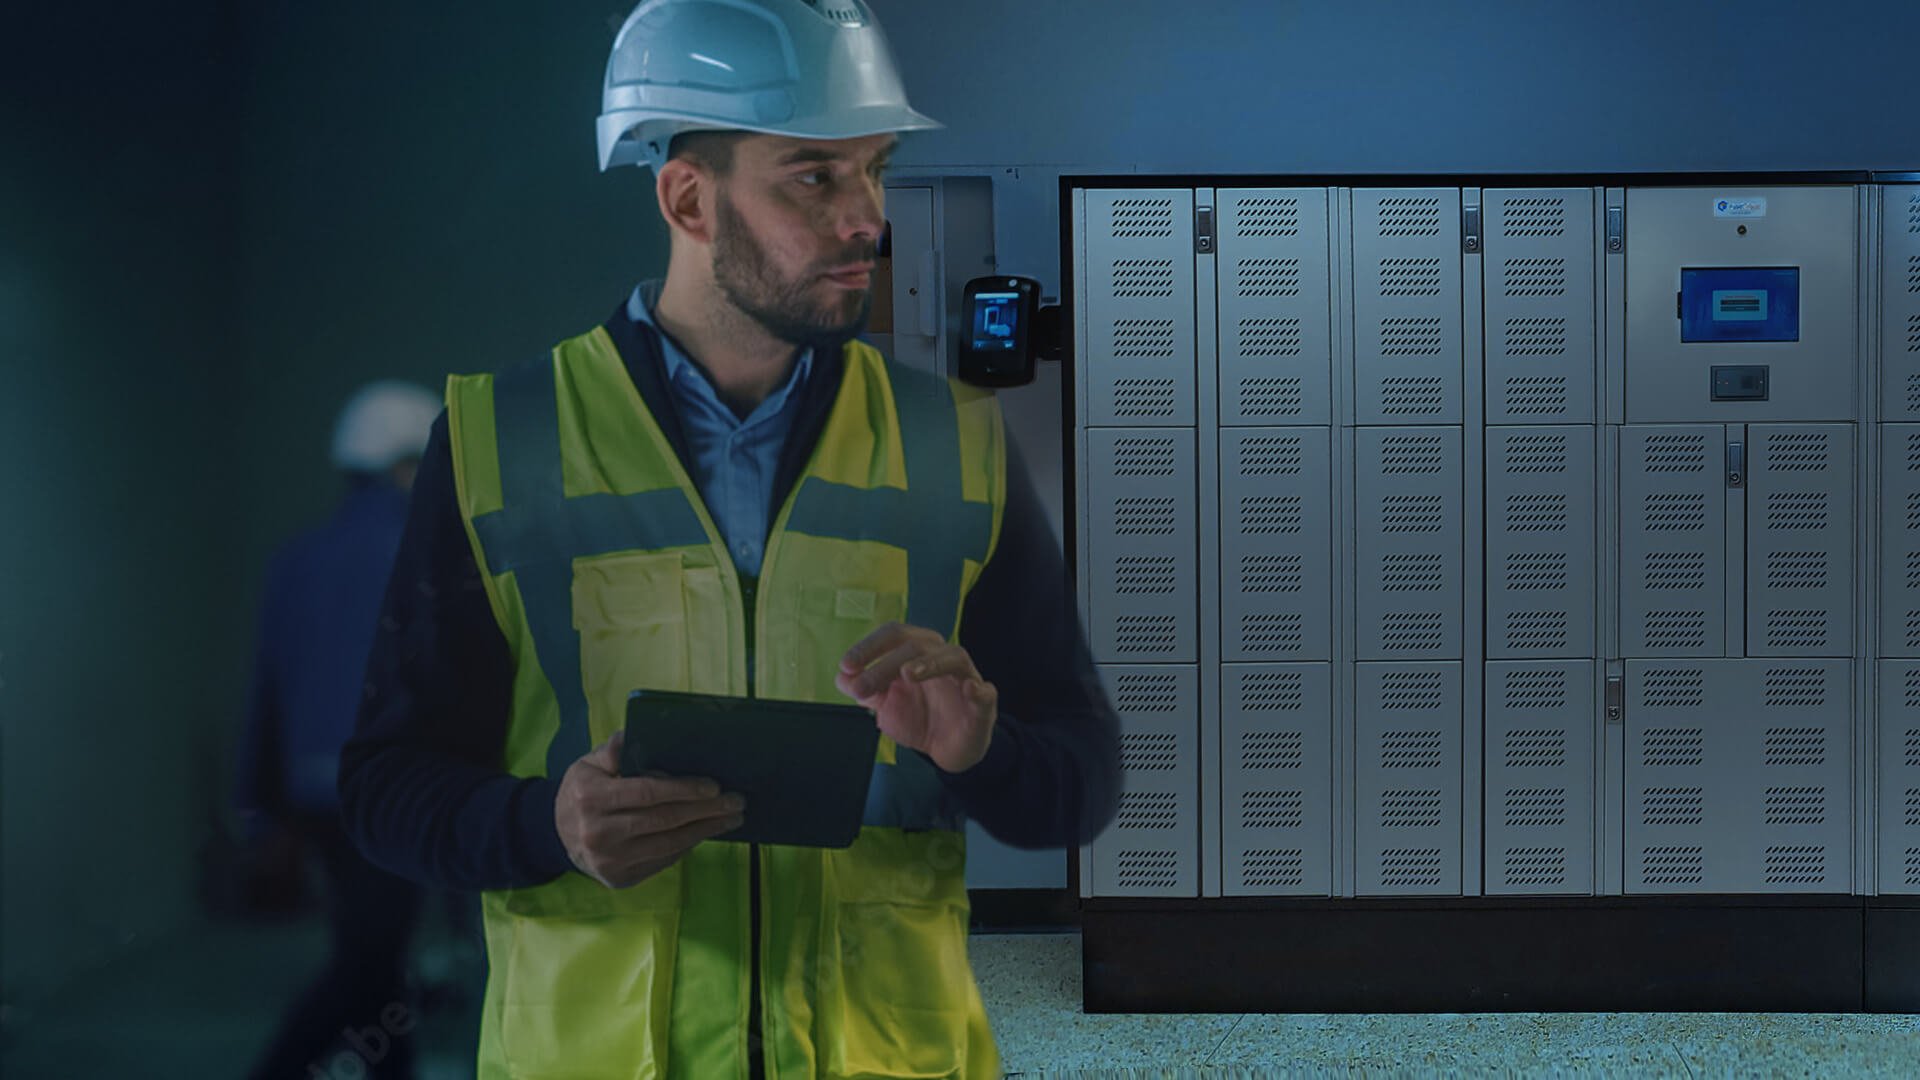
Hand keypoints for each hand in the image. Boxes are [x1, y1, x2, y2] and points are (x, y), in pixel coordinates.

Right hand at [554, 730, 744, 888]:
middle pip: (663, 820)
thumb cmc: (580, 792)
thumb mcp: (588, 764)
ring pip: (668, 845)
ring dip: (705, 831)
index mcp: (591, 798)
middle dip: (705, 811)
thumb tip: (636, 735)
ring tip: (730, 819)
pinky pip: (662, 861)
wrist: (554, 834)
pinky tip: (705, 832)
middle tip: (736, 802)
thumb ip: (613, 750)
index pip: (647, 793)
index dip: (683, 789)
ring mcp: (608, 860)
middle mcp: (598, 833)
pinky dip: (687, 846)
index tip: (714, 786)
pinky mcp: (618, 879)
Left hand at [835, 621, 997, 773]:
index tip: (846, 666)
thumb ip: (865, 690)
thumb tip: (843, 677)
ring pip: (953, 657)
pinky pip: (986, 692)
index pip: (894, 635)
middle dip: (885, 664)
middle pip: (917, 645)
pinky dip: (979, 690)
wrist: (948, 749)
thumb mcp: (885, 706)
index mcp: (918, 653)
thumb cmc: (919, 718)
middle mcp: (942, 658)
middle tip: (862, 687)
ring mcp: (966, 679)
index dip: (868, 647)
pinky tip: (970, 690)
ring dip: (929, 663)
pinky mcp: (983, 704)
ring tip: (908, 674)